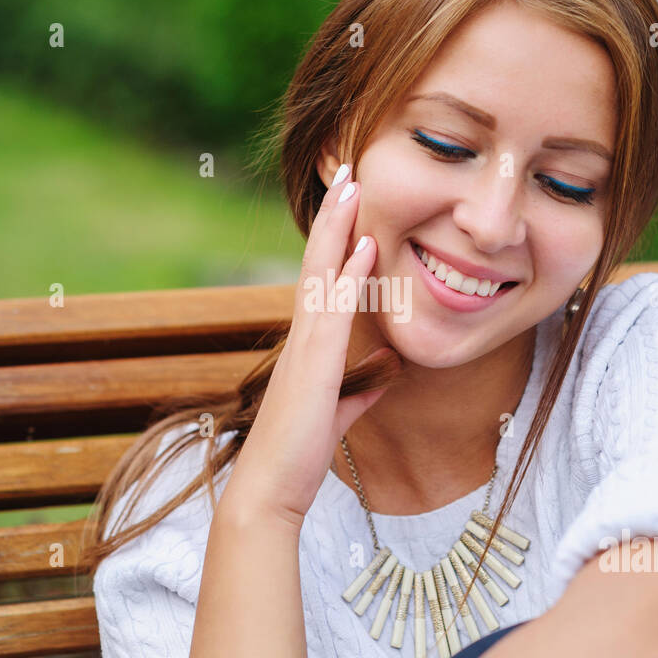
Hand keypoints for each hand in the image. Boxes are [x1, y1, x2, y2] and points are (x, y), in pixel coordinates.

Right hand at [228, 162, 400, 525]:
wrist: (270, 489)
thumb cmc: (299, 453)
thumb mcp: (341, 412)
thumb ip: (361, 389)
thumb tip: (387, 374)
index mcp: (310, 343)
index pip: (323, 276)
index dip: (337, 236)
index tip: (351, 199)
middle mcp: (302, 333)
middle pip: (317, 258)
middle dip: (334, 213)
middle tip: (348, 168)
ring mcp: (305, 345)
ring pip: (320, 271)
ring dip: (338, 226)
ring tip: (352, 184)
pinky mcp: (314, 364)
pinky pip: (333, 309)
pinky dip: (349, 274)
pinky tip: (366, 246)